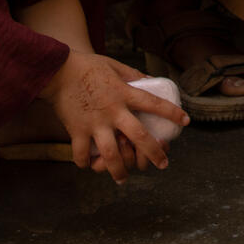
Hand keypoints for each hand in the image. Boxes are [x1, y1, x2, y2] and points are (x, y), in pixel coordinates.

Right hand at [40, 51, 189, 182]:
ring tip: (123, 178)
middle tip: (163, 165)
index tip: (186, 121)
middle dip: (153, 153)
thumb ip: (133, 75)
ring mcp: (95, 123)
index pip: (154, 104)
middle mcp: (113, 111)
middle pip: (139, 137)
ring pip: (112, 153)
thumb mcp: (115, 65)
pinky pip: (82, 154)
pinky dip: (85, 163)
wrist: (57, 70)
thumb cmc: (87, 66)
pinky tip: (90, 166)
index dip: (172, 113)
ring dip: (119, 169)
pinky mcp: (77, 130)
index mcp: (124, 93)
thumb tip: (151, 79)